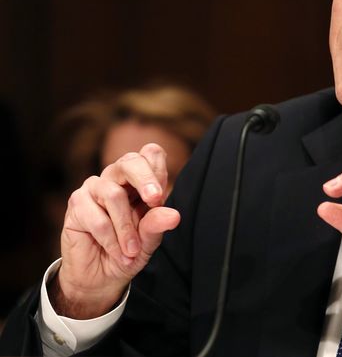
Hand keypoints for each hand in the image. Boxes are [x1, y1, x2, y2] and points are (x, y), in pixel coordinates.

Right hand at [54, 143, 180, 318]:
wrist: (101, 276)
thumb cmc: (129, 251)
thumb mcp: (149, 241)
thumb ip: (157, 225)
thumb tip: (174, 215)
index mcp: (140, 179)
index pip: (151, 154)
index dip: (158, 169)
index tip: (160, 196)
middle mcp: (116, 177)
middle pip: (130, 161)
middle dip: (145, 179)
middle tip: (155, 199)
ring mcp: (94, 187)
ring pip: (114, 195)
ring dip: (126, 228)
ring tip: (132, 250)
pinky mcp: (77, 204)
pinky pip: (98, 219)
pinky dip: (111, 240)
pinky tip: (118, 253)